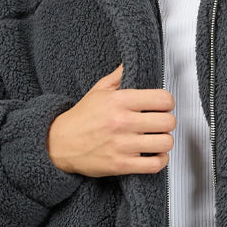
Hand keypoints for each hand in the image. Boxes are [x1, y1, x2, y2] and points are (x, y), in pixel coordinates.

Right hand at [47, 62, 175, 176]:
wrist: (59, 144)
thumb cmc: (81, 118)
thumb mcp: (98, 90)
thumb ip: (119, 75)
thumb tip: (131, 62)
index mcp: (119, 101)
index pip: (162, 99)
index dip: (167, 103)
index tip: (163, 106)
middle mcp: (122, 122)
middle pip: (167, 122)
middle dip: (167, 122)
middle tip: (160, 123)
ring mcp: (122, 145)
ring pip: (165, 143)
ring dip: (164, 141)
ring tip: (157, 139)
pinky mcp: (121, 164)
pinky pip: (154, 164)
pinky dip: (160, 160)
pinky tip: (155, 154)